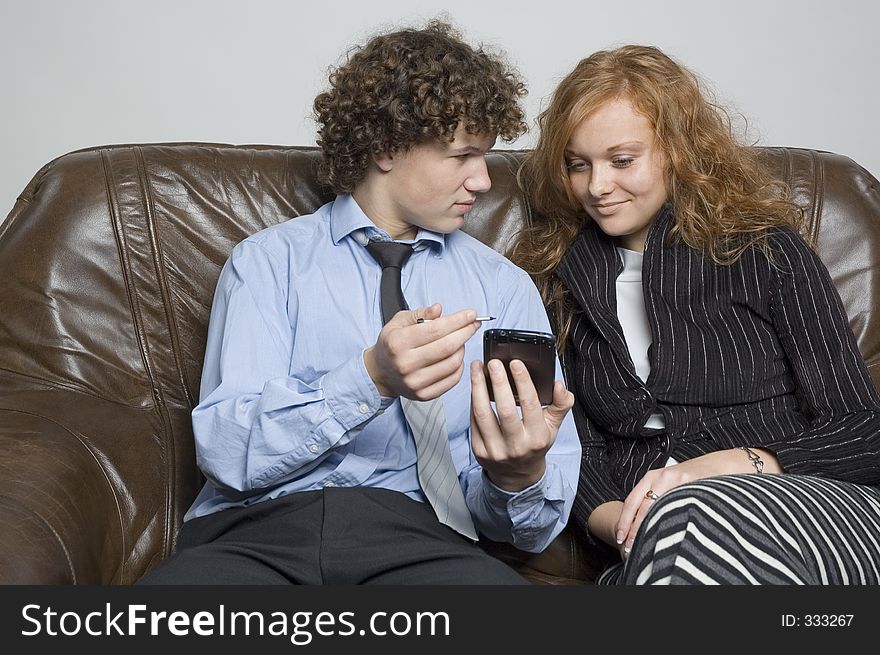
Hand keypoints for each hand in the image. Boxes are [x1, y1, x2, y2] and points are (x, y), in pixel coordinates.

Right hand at [364, 304, 479, 400]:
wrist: (380, 372)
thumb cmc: (392, 344)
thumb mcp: (399, 322)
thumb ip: (420, 313)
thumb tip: (439, 310)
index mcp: (398, 343)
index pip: (436, 329)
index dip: (458, 320)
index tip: (471, 314)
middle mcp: (406, 364)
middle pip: (448, 346)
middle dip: (466, 332)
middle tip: (473, 324)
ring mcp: (415, 382)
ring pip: (453, 363)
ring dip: (463, 348)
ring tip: (460, 340)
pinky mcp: (424, 394)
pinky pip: (452, 379)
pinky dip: (460, 365)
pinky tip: (455, 356)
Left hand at [469, 358, 573, 491]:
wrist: (516, 474)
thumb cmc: (534, 443)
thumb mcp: (553, 426)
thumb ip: (560, 404)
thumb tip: (559, 385)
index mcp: (537, 437)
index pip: (531, 405)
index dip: (522, 382)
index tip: (515, 362)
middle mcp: (517, 446)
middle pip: (505, 410)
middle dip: (498, 382)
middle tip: (493, 362)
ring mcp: (496, 450)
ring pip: (483, 414)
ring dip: (478, 387)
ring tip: (476, 368)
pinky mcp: (479, 451)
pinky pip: (473, 421)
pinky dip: (473, 401)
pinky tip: (474, 386)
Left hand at [615, 448, 768, 557]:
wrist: (717, 465)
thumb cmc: (689, 479)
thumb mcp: (667, 483)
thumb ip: (654, 499)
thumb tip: (638, 527)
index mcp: (651, 477)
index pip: (632, 501)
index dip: (625, 521)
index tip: (620, 538)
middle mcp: (662, 477)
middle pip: (643, 507)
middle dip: (635, 529)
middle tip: (630, 547)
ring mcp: (678, 481)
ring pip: (659, 508)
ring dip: (652, 528)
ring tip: (648, 545)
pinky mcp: (694, 485)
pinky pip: (680, 505)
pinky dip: (674, 520)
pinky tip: (672, 533)